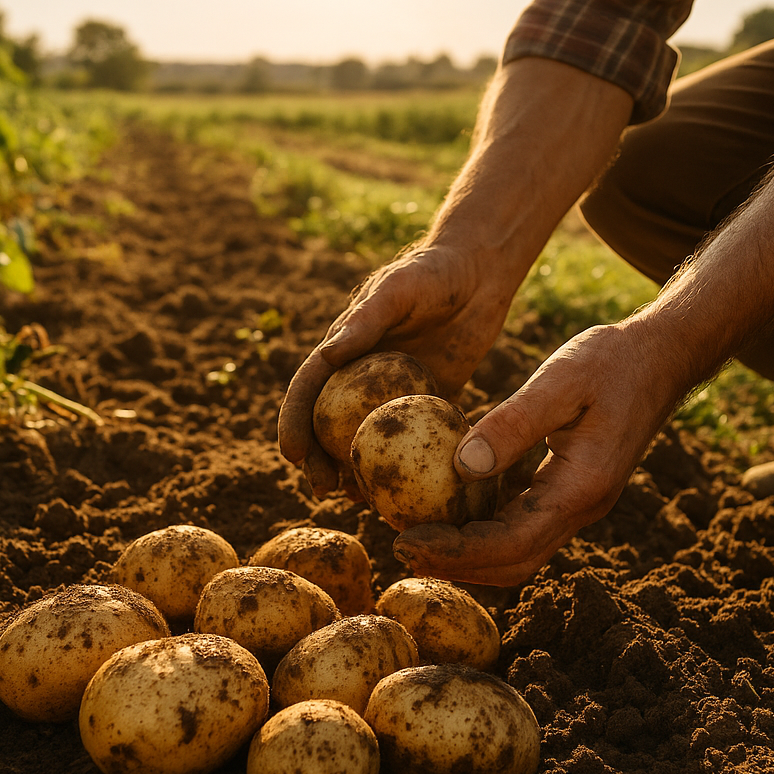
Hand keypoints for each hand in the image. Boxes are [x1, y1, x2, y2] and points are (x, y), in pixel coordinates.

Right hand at [278, 241, 517, 495]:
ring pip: (368, 440)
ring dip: (358, 471)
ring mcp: (394, 392)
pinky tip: (410, 492)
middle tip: (324, 491)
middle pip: (331, 426)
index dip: (295, 423)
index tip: (293, 455)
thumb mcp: (398, 291)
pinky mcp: (430, 399)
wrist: (480, 271)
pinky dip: (406, 465)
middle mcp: (362, 376)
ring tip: (357, 502)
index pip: (309, 390)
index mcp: (344, 349)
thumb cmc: (432, 272)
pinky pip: (414, 439)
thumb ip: (366, 319)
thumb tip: (326, 353)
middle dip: (320, 461)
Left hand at [392, 322, 677, 585]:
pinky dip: (485, 526)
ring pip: (518, 550)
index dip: (454, 550)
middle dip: (455, 563)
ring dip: (469, 551)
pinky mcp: (571, 488)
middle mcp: (582, 508)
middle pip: (513, 564)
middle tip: (400, 546)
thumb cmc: (614, 360)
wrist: (663, 356)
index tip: (404, 540)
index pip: (509, 544)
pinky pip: (524, 522)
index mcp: (581, 488)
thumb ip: (513, 425)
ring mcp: (579, 502)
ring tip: (416, 532)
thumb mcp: (560, 381)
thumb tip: (459, 466)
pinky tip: (450, 505)